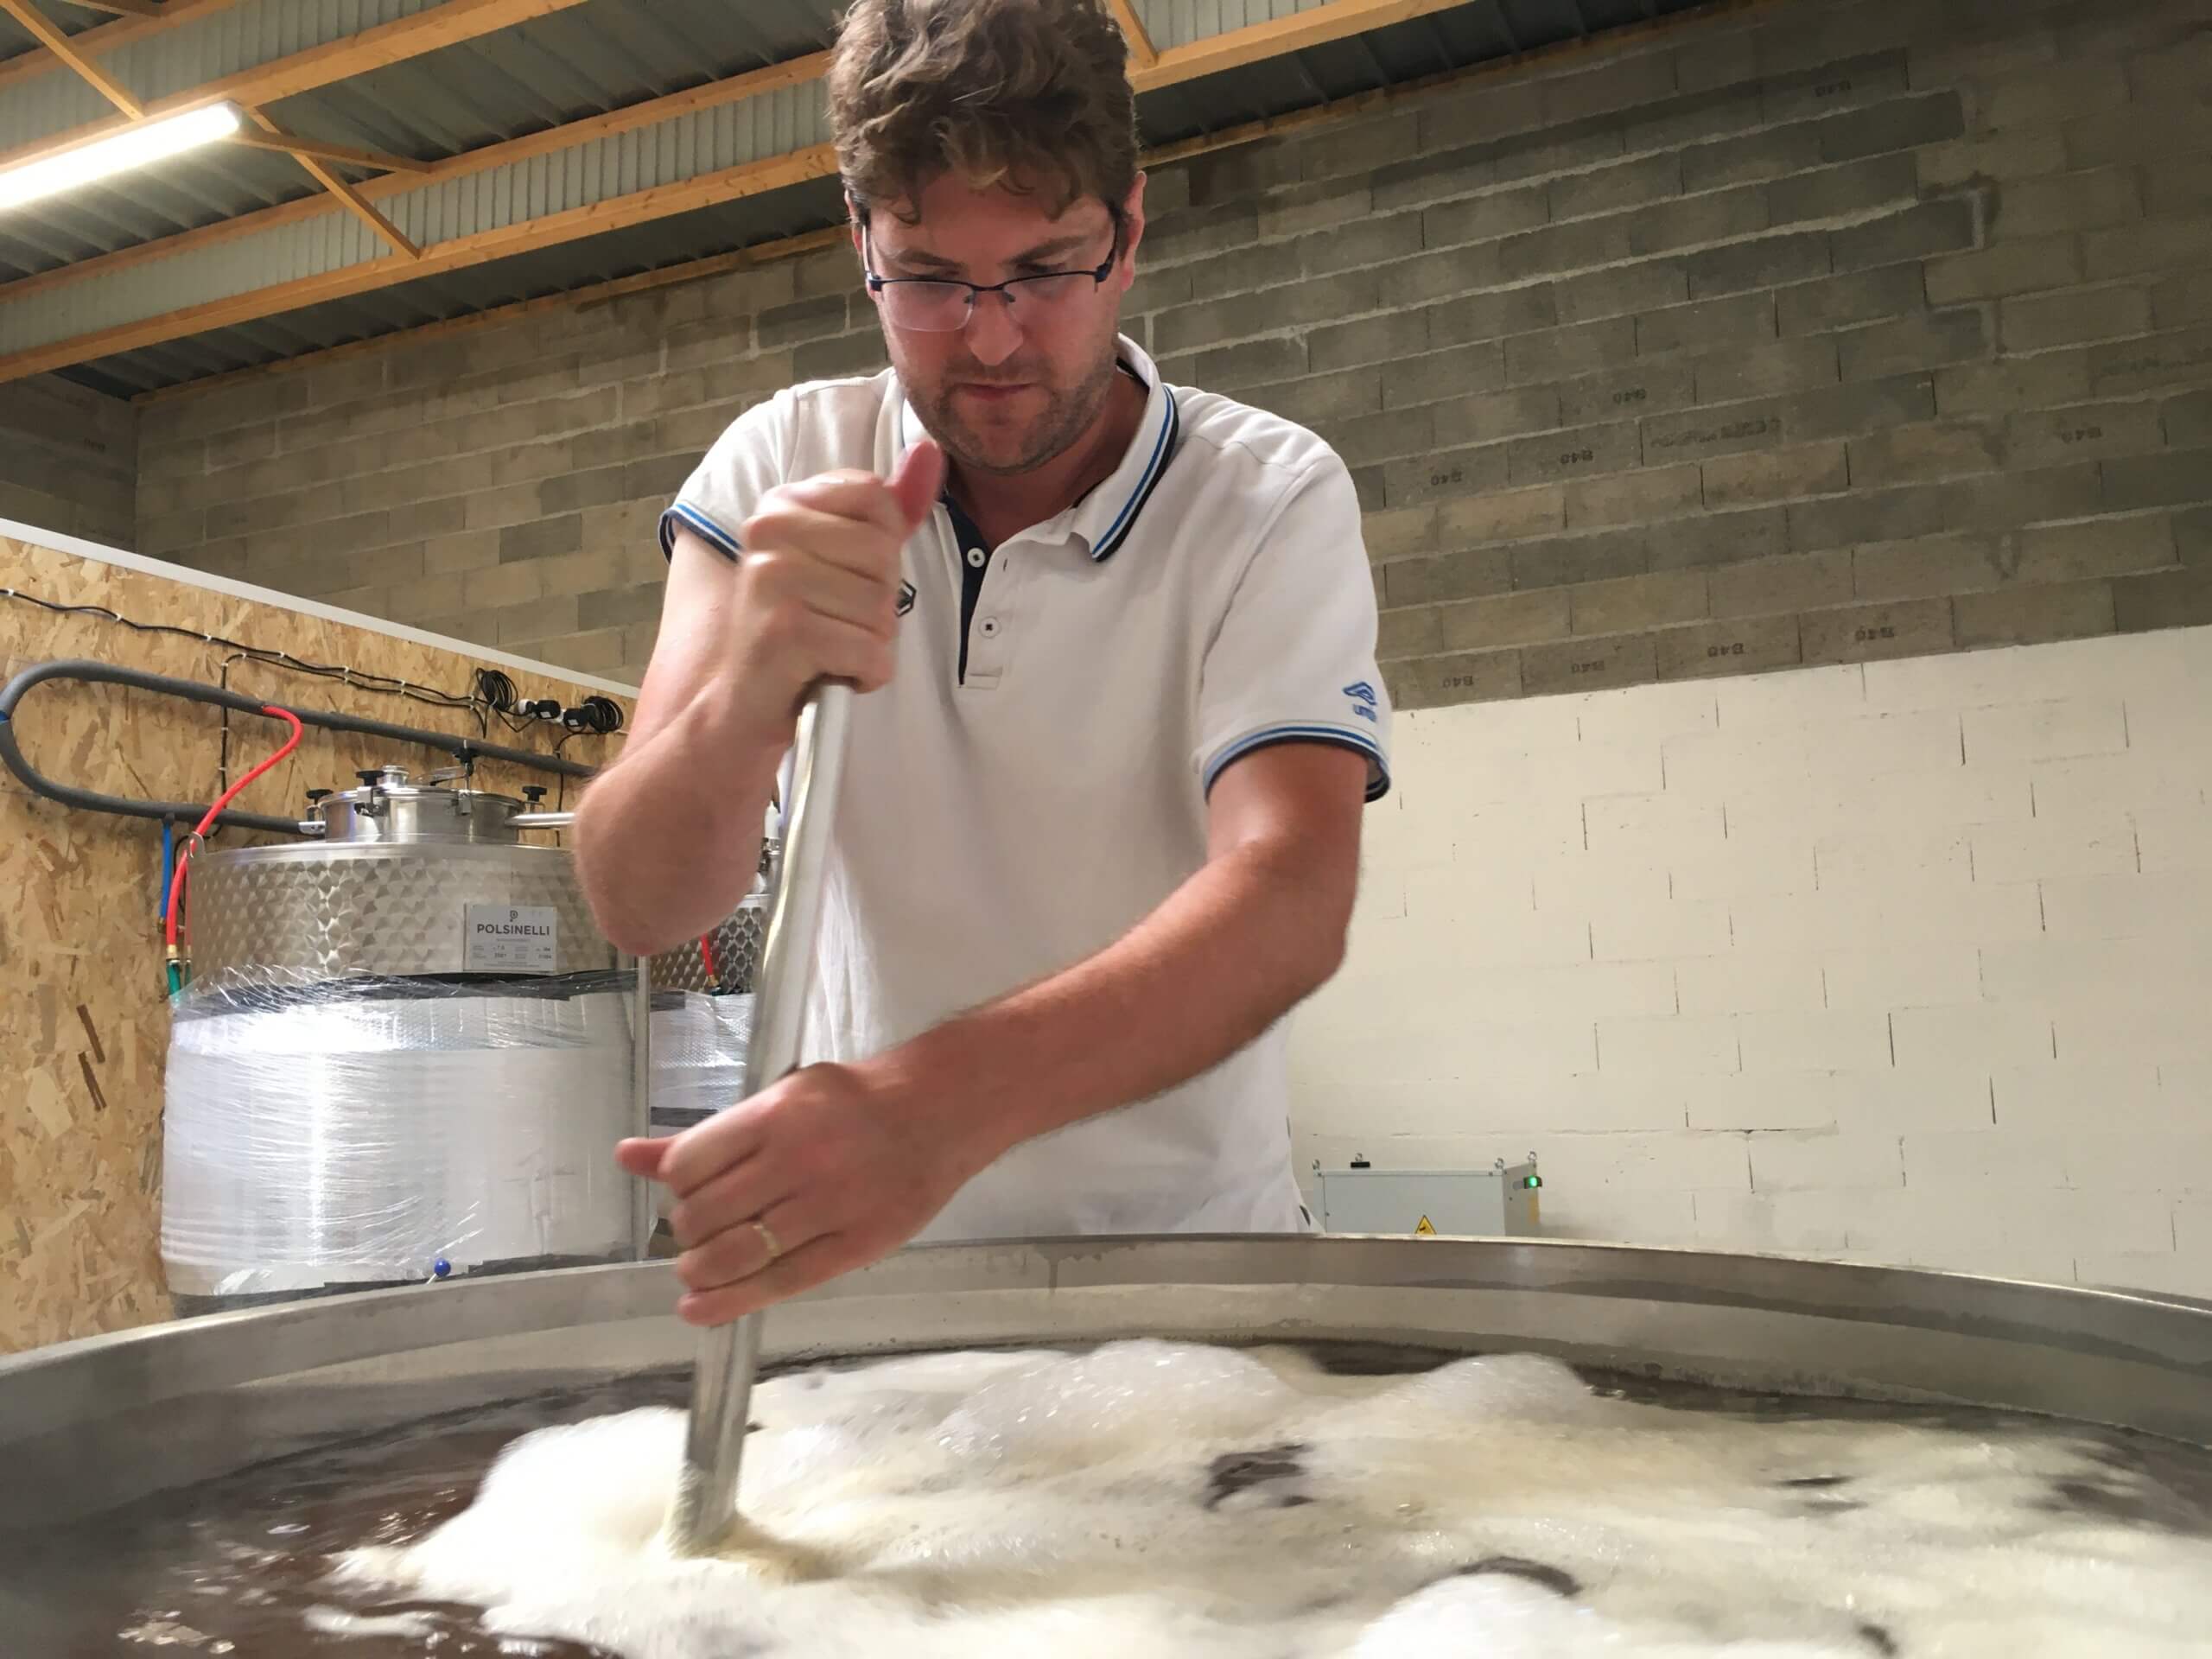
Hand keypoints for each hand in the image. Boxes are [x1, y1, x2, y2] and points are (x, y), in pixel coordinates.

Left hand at [614, 1059, 978, 1324]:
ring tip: (695, 1271)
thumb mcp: (778, 1099)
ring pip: (738, 1253)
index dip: (675, 1187)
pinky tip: (702, 1309)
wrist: (938, 1110)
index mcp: (776, 1113)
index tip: (685, 1194)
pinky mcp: (857, 1244)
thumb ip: (706, 1136)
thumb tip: (627, 1156)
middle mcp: (800, 1157)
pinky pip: (782, 1283)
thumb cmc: (852, 1102)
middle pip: (707, 1214)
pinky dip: (732, 1302)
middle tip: (692, 1236)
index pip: (691, 1164)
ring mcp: (830, 1204)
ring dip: (701, 1270)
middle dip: (686, 1233)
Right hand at [720, 439, 944, 748]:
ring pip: (881, 608)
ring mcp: (771, 580)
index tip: (847, 577)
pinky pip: (870, 652)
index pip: (877, 498)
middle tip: (836, 622)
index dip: (884, 550)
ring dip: (871, 643)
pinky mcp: (783, 633)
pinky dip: (865, 674)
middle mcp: (769, 530)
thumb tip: (930, 451)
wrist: (743, 702)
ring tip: (830, 649)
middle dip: (879, 603)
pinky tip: (830, 674)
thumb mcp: (844, 560)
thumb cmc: (802, 627)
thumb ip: (890, 509)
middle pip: (884, 555)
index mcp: (782, 502)